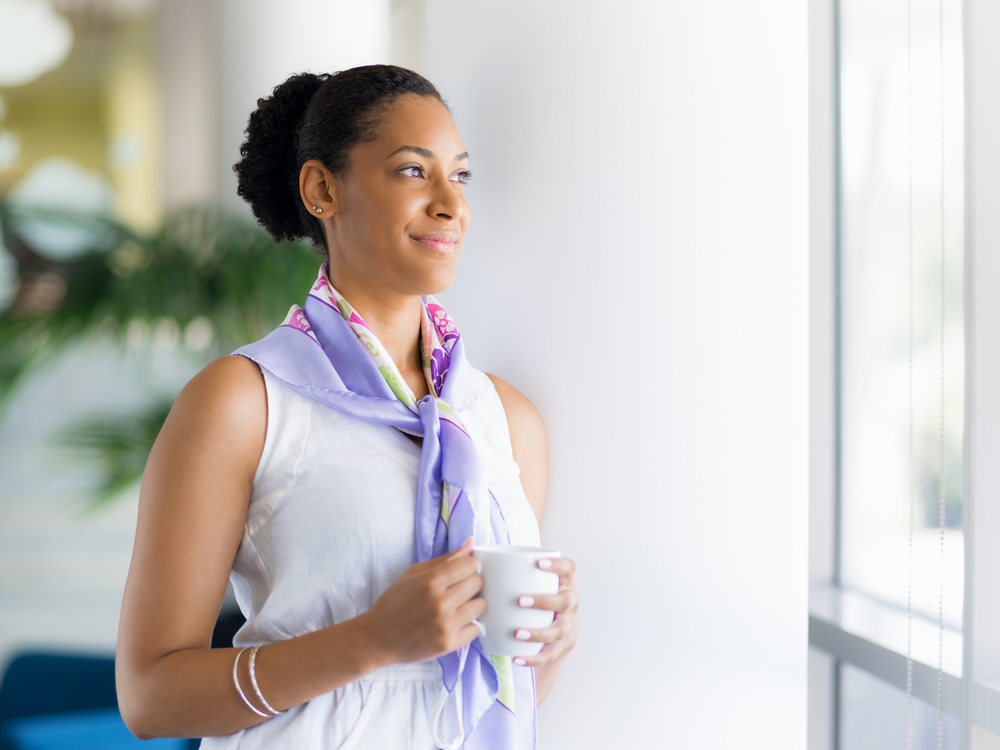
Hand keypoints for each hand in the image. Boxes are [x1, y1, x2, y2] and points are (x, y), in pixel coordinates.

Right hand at [360, 538, 485, 665]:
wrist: (378, 638)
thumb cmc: (395, 602)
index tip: (462, 570)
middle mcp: (440, 603)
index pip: (469, 564)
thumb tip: (471, 543)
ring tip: (458, 604)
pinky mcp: (448, 644)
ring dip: (472, 603)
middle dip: (470, 582)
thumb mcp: (414, 573)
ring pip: (480, 605)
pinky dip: (469, 624)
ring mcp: (445, 625)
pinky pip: (476, 629)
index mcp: (430, 582)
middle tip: (458, 588)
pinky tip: (456, 621)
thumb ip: (445, 559)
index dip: (468, 565)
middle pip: (477, 583)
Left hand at [511, 557, 578, 666]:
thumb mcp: (529, 584)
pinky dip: (533, 658)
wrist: (550, 635)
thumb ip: (508, 571)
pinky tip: (517, 658)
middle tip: (520, 600)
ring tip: (517, 633)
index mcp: (564, 583)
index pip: (569, 568)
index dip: (557, 564)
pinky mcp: (563, 646)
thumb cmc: (531, 600)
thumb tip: (475, 555)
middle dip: (544, 601)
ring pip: (559, 630)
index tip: (538, 563)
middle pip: (566, 601)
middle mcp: (570, 603)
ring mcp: (569, 626)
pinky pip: (550, 654)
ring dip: (538, 633)